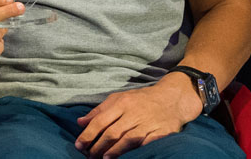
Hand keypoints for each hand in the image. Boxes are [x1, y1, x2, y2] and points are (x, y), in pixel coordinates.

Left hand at [74, 73, 199, 156]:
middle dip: (98, 145)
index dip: (88, 134)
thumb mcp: (118, 99)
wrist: (172, 98)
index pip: (100, 120)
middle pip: (113, 132)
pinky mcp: (161, 133)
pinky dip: (136, 152)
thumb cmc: (141, 100)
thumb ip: (99, 111)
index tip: (79, 144)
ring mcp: (148, 123)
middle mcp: (134, 113)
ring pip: (128, 139)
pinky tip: (127, 158)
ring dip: (114, 151)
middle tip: (89, 155)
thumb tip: (80, 122)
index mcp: (122, 103)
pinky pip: (146, 144)